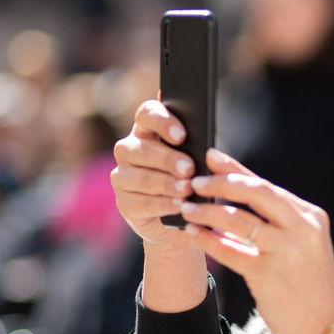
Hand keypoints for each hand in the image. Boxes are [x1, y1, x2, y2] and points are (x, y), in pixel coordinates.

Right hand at [110, 99, 199, 250]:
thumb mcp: (202, 164)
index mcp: (148, 131)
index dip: (162, 121)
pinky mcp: (124, 203)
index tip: (181, 136)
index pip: (147, 114)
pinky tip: (178, 205)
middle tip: (189, 168)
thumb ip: (203, 152)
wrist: (183, 220)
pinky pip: (140, 202)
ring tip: (187, 189)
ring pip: (141, 177)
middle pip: (143, 148)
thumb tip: (210, 149)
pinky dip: (162, 204)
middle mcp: (130, 150)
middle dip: (168, 159)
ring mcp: (123, 177)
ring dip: (166, 184)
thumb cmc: (193, 182)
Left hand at [179, 149, 333, 333]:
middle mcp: (302, 228)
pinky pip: (230, 249)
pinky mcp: (268, 274)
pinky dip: (208, 239)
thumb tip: (231, 203)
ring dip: (207, 211)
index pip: (268, 185)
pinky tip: (193, 233)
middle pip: (255, 192)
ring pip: (238, 218)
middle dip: (220, 183)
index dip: (236, 169)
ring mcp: (287, 250)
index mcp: (311, 217)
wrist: (324, 329)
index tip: (211, 157)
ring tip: (187, 208)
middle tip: (194, 182)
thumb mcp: (302, 248)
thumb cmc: (309, 288)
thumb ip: (275, 225)